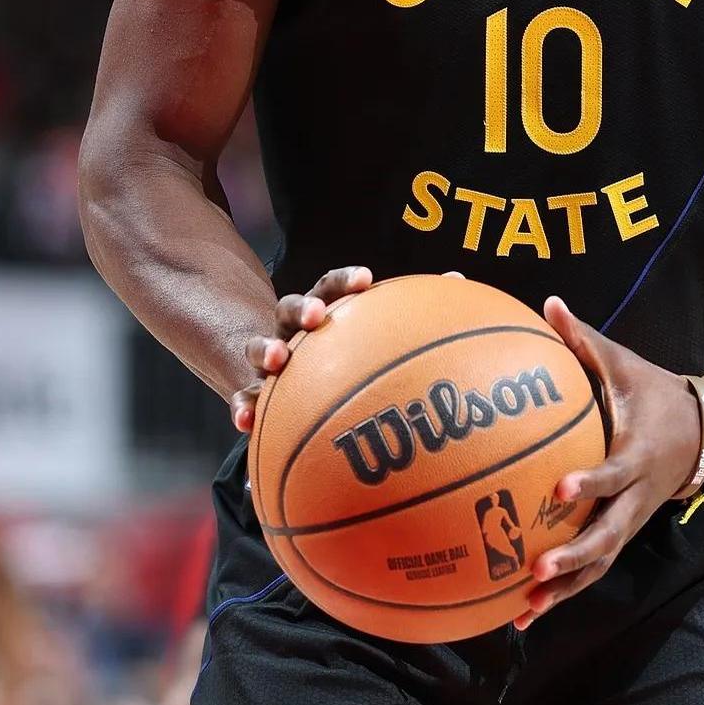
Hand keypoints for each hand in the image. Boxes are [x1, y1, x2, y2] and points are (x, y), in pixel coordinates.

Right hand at [230, 266, 465, 431]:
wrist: (287, 375)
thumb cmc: (340, 353)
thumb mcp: (367, 333)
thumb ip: (407, 316)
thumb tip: (460, 281)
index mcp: (324, 310)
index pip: (332, 286)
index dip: (346, 281)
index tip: (367, 280)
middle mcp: (293, 329)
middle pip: (292, 308)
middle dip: (304, 308)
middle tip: (317, 317)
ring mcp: (271, 358)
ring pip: (260, 347)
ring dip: (266, 349)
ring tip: (277, 360)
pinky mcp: (253, 391)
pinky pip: (243, 399)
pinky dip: (243, 408)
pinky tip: (245, 423)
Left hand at [514, 296, 700, 628]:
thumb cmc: (653, 389)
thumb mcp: (623, 361)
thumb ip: (583, 338)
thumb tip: (547, 302)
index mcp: (638, 453)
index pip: (614, 472)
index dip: (591, 482)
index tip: (561, 490)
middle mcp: (638, 495)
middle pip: (608, 535)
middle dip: (574, 555)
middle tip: (538, 568)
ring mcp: (632, 518)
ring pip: (600, 562)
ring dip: (565, 588)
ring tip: (524, 610)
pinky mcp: (624, 531)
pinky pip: (595, 567)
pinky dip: (564, 591)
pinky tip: (524, 611)